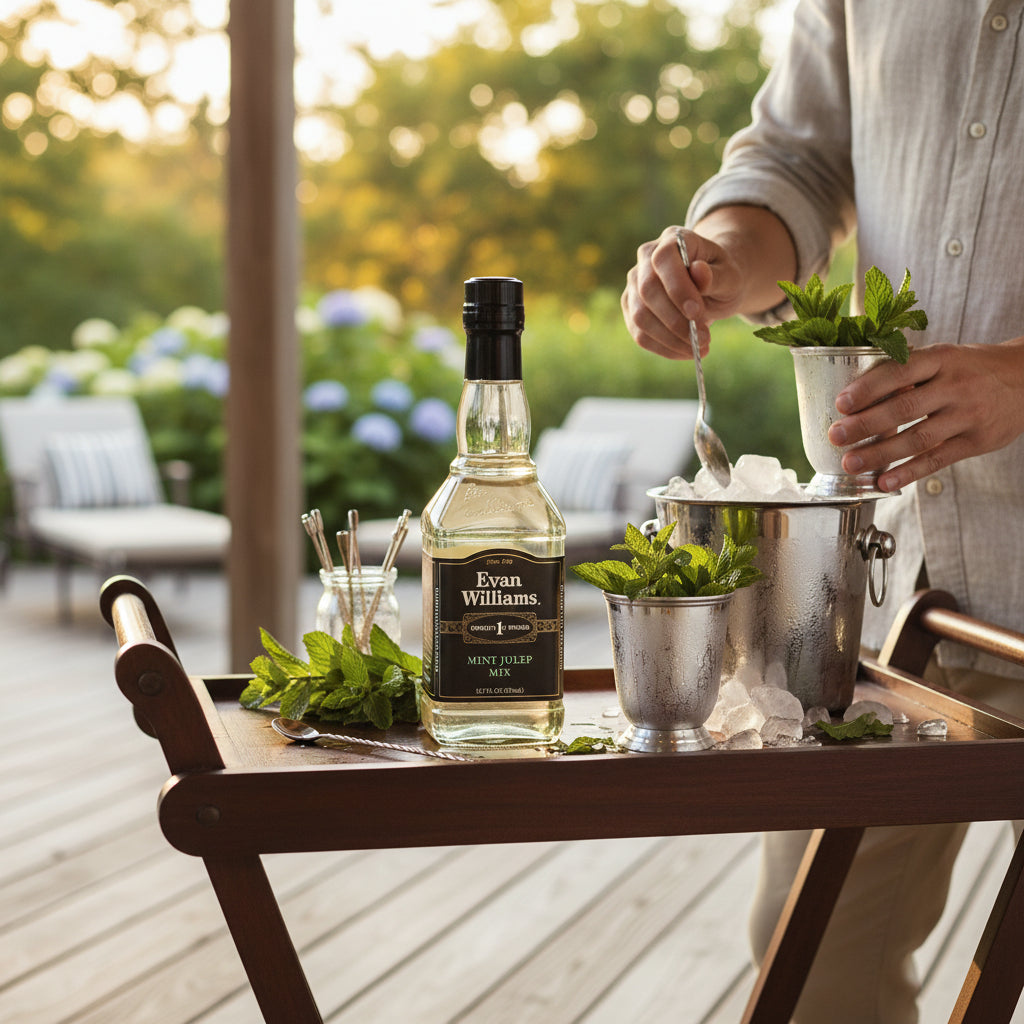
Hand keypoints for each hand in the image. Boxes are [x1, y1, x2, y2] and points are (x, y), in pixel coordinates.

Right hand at [621, 206, 796, 360]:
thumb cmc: (722, 276)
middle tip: (704, 338)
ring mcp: (634, 283)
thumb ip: (716, 274)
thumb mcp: (730, 274)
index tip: (697, 313)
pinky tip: (685, 352)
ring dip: (670, 338)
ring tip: (699, 348)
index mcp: (673, 239)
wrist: (713, 283)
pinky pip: (639, 333)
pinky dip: (663, 348)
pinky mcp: (631, 308)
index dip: (677, 288)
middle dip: (675, 320)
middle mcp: (646, 257)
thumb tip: (698, 272)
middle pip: (647, 291)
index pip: (663, 260)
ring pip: (640, 316)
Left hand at [827, 339, 1023, 490]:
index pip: (900, 371)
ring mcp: (968, 415)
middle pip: (904, 407)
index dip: (868, 388)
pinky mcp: (977, 441)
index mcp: (941, 359)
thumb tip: (856, 386)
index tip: (841, 403)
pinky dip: (908, 472)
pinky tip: (884, 482)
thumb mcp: (944, 357)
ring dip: (880, 453)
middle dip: (865, 424)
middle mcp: (955, 386)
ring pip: (918, 438)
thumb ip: (907, 369)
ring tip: (850, 463)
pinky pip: (938, 459)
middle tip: (836, 436)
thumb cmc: (971, 369)